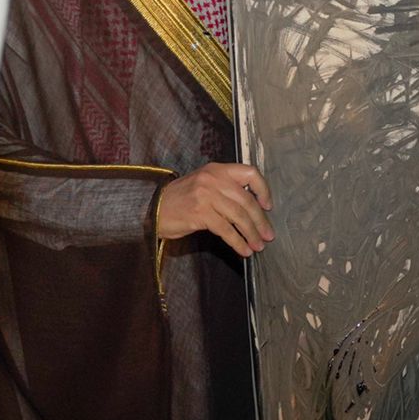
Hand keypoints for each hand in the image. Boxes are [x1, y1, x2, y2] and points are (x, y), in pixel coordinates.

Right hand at [157, 162, 274, 257]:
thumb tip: (255, 209)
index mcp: (217, 169)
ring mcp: (206, 195)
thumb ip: (226, 189)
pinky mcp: (200, 213)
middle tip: (268, 236)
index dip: (263, 190)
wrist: (150, 208)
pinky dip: (237, 242)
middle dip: (260, 221)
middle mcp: (213, 179)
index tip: (268, 206)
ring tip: (259, 246)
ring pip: (239, 216)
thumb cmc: (181, 200)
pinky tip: (244, 250)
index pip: (250, 173)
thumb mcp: (204, 185)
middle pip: (247, 200)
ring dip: (252, 234)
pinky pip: (226, 230)